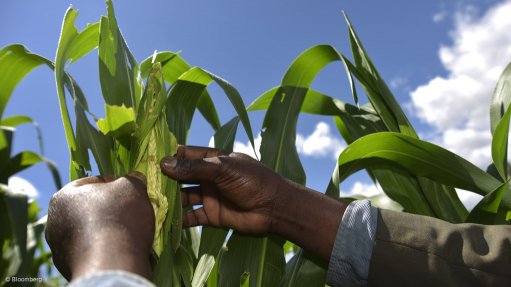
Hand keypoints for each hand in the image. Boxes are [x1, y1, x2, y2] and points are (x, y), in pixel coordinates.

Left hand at [45, 174, 153, 280]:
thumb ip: (133, 179)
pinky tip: (118, 249)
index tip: (131, 194)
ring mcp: (59, 246)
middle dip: (109, 208)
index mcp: (64, 195)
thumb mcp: (133, 188)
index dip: (117, 185)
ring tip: (127, 233)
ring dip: (105, 229)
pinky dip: (103, 248)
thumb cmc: (119, 219)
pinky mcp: (68, 266)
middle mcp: (54, 221)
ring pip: (89, 230)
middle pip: (90, 207)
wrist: (111, 265)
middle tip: (130, 213)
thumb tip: (136, 177)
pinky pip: (91, 250)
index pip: (95, 182)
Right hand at [160, 146, 284, 233]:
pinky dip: (178, 220)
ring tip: (149, 203)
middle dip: (164, 180)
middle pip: (181, 177)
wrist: (274, 208)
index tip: (148, 158)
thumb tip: (165, 163)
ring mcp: (209, 196)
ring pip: (183, 197)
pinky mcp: (211, 216)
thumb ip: (196, 168)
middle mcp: (209, 177)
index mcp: (213, 160)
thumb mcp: (224, 169)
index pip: (186, 155)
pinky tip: (163, 221)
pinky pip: (190, 217)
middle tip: (142, 183)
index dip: (169, 156)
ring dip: (168, 200)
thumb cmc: (253, 180)